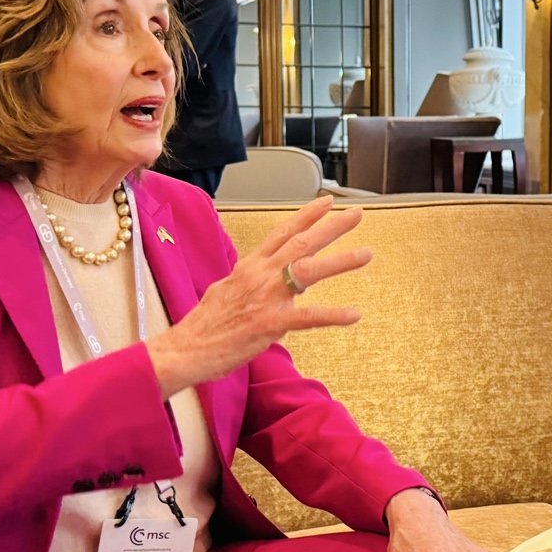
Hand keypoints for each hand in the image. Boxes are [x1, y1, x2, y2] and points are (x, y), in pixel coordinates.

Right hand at [145, 195, 370, 397]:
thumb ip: (248, 281)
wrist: (186, 349)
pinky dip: (332, 315)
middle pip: (300, 243)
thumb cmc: (205, 326)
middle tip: (356, 215)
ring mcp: (265, 298)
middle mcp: (259, 275)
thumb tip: (258, 277)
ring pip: (307, 270)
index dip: (306, 216)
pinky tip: (353, 314)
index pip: (282, 233)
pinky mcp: (269, 323)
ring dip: (340, 260)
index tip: (327, 203)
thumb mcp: (225, 291)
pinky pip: (307, 317)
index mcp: (249, 267)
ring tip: (365, 253)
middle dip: (331, 227)